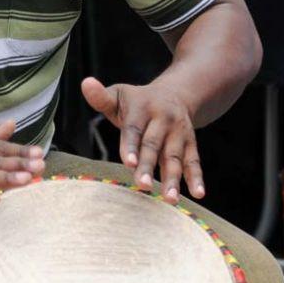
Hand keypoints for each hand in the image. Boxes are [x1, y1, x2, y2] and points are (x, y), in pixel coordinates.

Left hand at [81, 76, 203, 203]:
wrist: (175, 93)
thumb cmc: (136, 101)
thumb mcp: (118, 95)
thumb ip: (100, 97)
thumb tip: (85, 83)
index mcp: (142, 107)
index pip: (134, 128)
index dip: (131, 145)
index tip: (129, 162)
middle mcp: (162, 119)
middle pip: (154, 145)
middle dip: (149, 166)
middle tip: (142, 185)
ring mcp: (178, 132)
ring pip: (175, 156)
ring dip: (173, 178)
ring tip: (169, 199)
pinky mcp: (191, 143)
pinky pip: (194, 161)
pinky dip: (196, 177)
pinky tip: (198, 193)